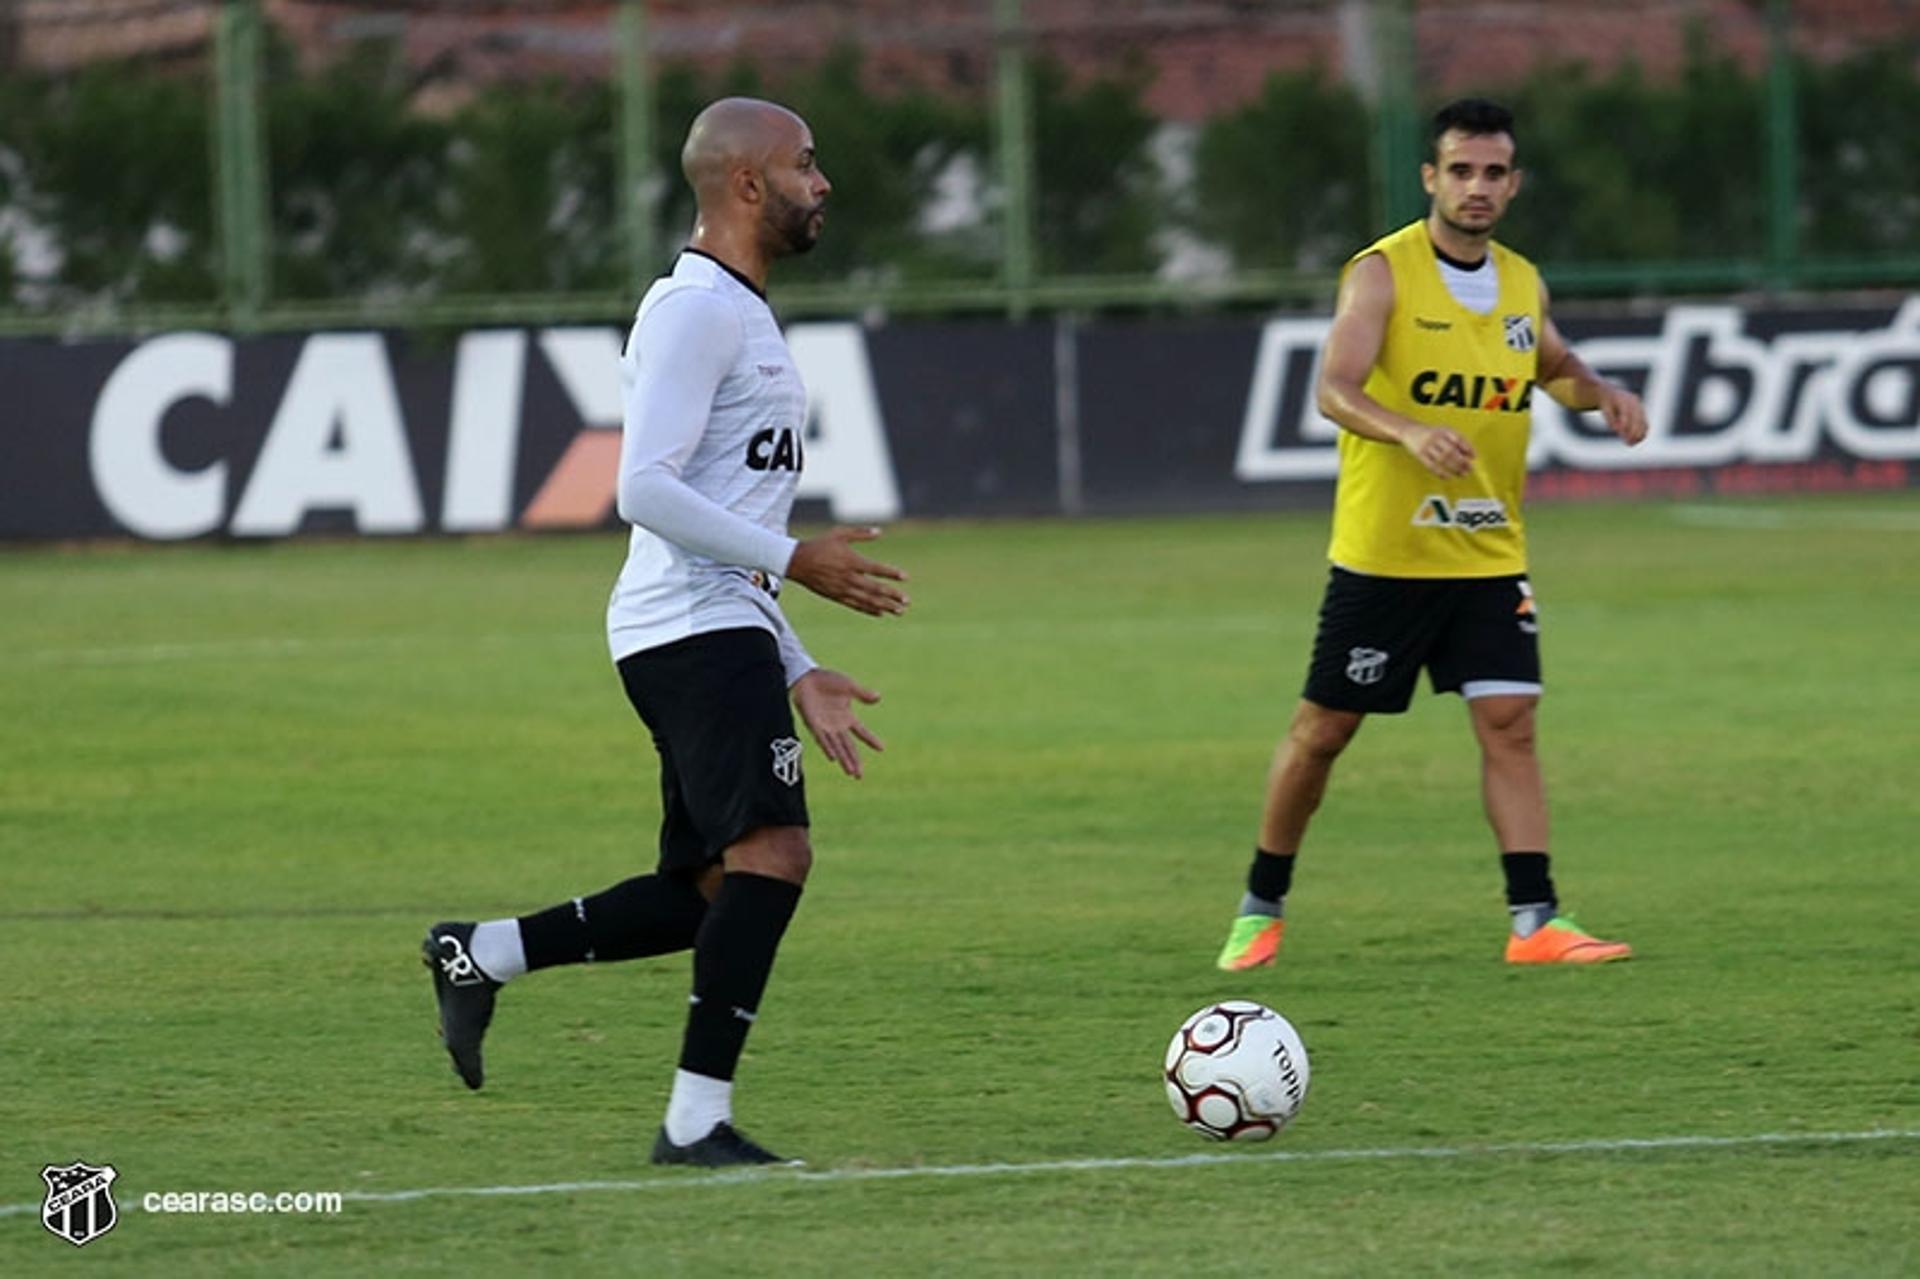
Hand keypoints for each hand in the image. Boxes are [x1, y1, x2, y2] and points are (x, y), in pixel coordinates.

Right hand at [786, 526, 908, 617]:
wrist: (797, 562)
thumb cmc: (820, 545)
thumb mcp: (839, 534)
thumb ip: (860, 533)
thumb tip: (880, 532)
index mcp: (851, 561)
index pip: (876, 569)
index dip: (891, 574)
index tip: (905, 578)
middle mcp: (848, 577)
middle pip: (875, 589)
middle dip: (892, 595)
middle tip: (907, 601)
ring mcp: (842, 589)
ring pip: (867, 600)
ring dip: (885, 606)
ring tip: (899, 611)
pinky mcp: (836, 596)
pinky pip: (855, 605)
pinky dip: (869, 610)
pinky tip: (880, 613)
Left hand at [791, 668, 883, 779]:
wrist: (806, 676)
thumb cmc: (826, 680)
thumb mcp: (849, 686)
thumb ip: (862, 693)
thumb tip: (878, 697)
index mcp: (847, 716)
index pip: (861, 732)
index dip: (871, 740)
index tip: (882, 749)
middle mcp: (836, 725)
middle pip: (848, 747)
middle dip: (854, 761)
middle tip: (860, 776)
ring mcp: (825, 726)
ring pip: (836, 747)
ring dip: (843, 760)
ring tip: (850, 773)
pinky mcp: (813, 724)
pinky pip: (822, 739)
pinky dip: (828, 748)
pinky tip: (833, 758)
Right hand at [1401, 423, 1475, 476]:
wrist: (1410, 431)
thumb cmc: (1432, 434)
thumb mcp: (1444, 432)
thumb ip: (1457, 441)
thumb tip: (1470, 455)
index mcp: (1443, 430)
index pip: (1458, 438)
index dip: (1467, 447)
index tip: (1474, 457)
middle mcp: (1435, 437)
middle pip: (1450, 451)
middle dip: (1462, 461)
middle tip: (1470, 469)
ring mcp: (1426, 446)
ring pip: (1442, 459)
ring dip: (1454, 468)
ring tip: (1462, 474)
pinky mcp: (1419, 455)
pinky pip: (1431, 465)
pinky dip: (1441, 472)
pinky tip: (1448, 477)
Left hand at [1598, 383, 1647, 445]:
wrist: (1611, 392)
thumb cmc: (1606, 403)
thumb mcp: (1604, 409)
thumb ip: (1610, 418)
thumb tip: (1618, 430)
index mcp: (1623, 399)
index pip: (1626, 413)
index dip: (1624, 424)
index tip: (1619, 433)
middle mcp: (1633, 402)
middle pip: (1637, 419)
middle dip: (1633, 432)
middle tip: (1629, 444)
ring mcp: (1639, 406)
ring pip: (1643, 422)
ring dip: (1639, 434)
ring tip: (1632, 444)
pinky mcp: (1642, 412)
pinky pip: (1645, 423)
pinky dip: (1642, 433)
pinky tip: (1636, 441)